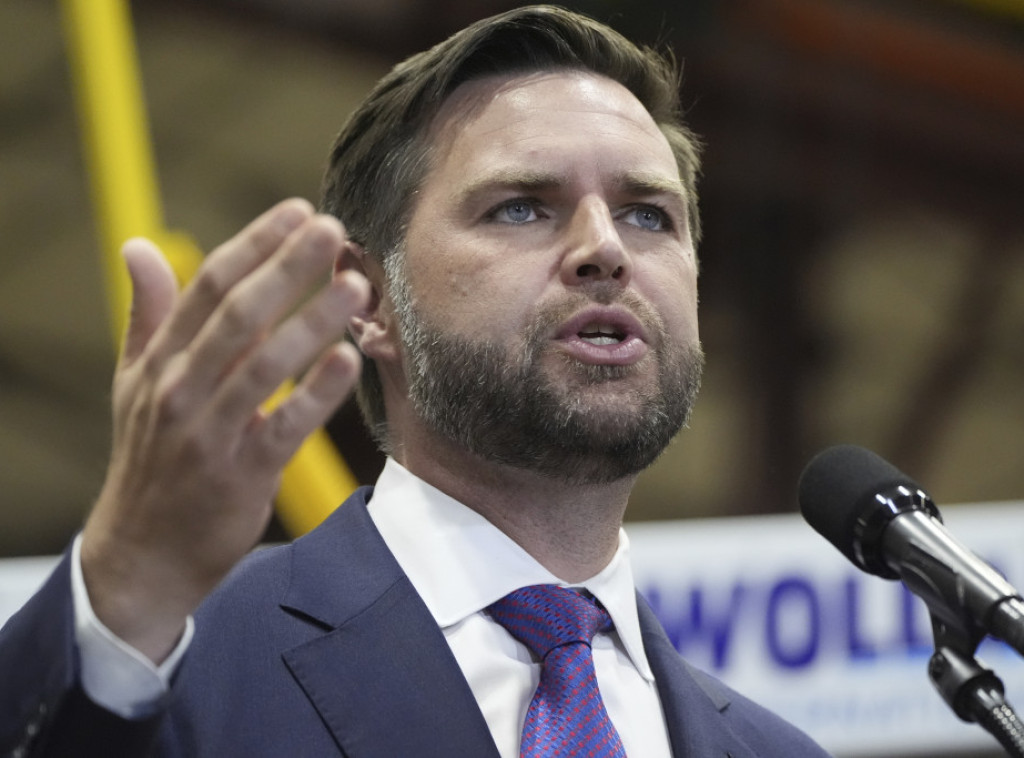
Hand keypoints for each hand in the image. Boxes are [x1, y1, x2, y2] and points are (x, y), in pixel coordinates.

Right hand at [80, 199, 369, 662]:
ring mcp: (210, 433)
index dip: (254, 244)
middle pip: (238, 315)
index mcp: (161, 360)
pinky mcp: (242, 475)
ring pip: (264, 365)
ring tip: (355, 285)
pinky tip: (349, 358)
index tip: (297, 210)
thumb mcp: (133, 383)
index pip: (208, 286)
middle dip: (287, 268)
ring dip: (311, 322)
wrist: (143, 551)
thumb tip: (136, 246)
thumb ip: (147, 314)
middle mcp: (180, 390)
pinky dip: (317, 393)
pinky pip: (285, 427)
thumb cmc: (150, 456)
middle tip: (332, 230)